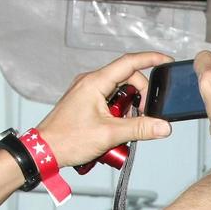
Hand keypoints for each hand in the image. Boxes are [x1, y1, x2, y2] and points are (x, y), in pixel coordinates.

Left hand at [36, 51, 175, 167]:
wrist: (45, 150)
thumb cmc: (67, 139)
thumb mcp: (109, 134)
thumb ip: (139, 128)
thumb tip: (162, 126)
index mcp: (95, 82)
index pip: (129, 63)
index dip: (150, 59)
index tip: (166, 60)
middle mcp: (90, 82)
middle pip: (128, 79)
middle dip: (141, 96)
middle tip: (144, 116)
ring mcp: (87, 91)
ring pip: (120, 91)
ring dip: (129, 107)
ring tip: (127, 126)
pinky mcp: (86, 101)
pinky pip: (110, 100)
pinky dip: (119, 112)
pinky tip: (117, 128)